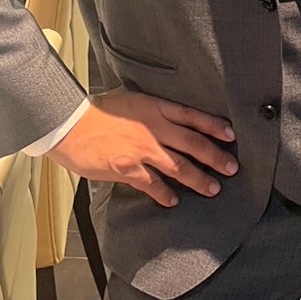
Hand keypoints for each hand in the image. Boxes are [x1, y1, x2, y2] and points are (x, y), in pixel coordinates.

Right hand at [47, 89, 237, 207]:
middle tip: (232, 167)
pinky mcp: (128, 169)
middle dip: (215, 156)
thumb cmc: (95, 109)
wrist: (69, 124)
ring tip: (213, 188)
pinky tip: (173, 201)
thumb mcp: (129, 98)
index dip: (213, 126)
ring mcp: (142, 150)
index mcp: (155, 107)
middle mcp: (154, 128)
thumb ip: (149, 108)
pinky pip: (153, 184)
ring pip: (179, 166)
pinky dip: (165, 194)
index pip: (192, 116)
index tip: (230, 134)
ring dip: (198, 178)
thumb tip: (164, 114)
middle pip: (193, 143)